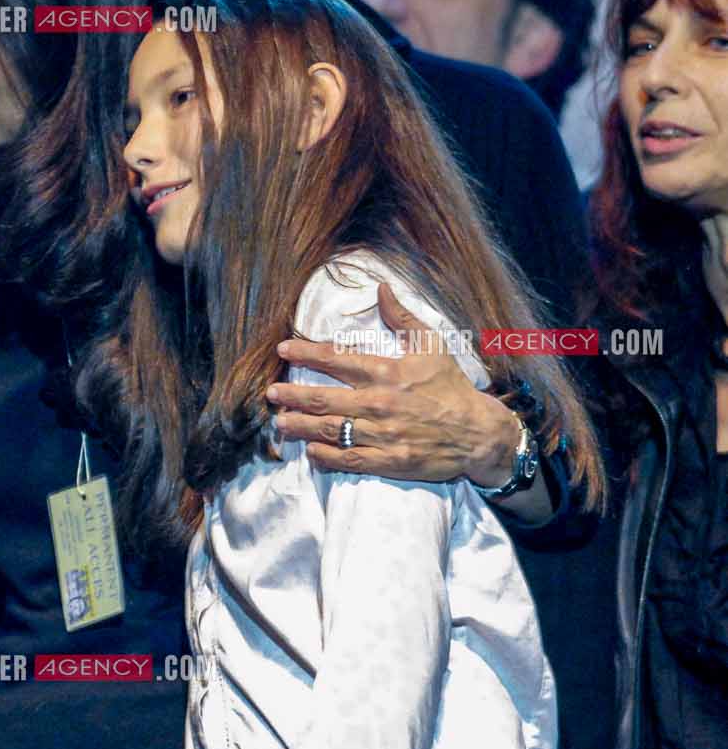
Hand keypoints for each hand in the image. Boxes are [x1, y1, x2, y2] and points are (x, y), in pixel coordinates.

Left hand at [267, 283, 519, 485]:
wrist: (479, 433)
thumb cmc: (452, 387)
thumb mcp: (432, 346)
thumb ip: (402, 318)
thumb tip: (381, 288)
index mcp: (387, 372)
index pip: (337, 358)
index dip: (306, 352)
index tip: (282, 349)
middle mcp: (380, 403)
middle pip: (324, 399)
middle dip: (292, 395)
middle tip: (269, 394)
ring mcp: (383, 434)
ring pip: (330, 430)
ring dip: (300, 427)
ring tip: (279, 423)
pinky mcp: (390, 461)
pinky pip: (349, 459)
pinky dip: (326, 455)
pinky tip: (311, 451)